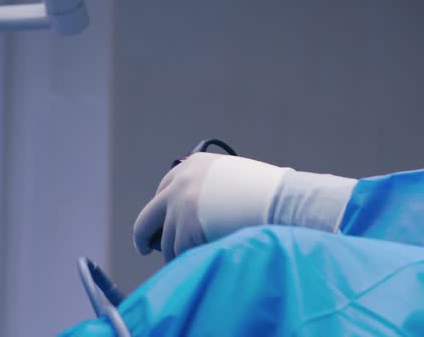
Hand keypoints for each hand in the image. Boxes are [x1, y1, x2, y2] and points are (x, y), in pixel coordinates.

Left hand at [133, 152, 289, 261]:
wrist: (278, 200)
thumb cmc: (266, 192)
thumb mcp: (231, 177)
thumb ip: (208, 188)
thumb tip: (191, 215)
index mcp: (193, 165)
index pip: (163, 189)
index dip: (161, 210)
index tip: (158, 223)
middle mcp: (180, 183)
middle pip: (148, 217)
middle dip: (145, 236)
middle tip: (145, 248)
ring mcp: (180, 206)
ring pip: (166, 242)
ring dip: (176, 252)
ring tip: (196, 256)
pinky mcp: (185, 229)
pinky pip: (179, 253)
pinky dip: (189, 259)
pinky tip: (203, 257)